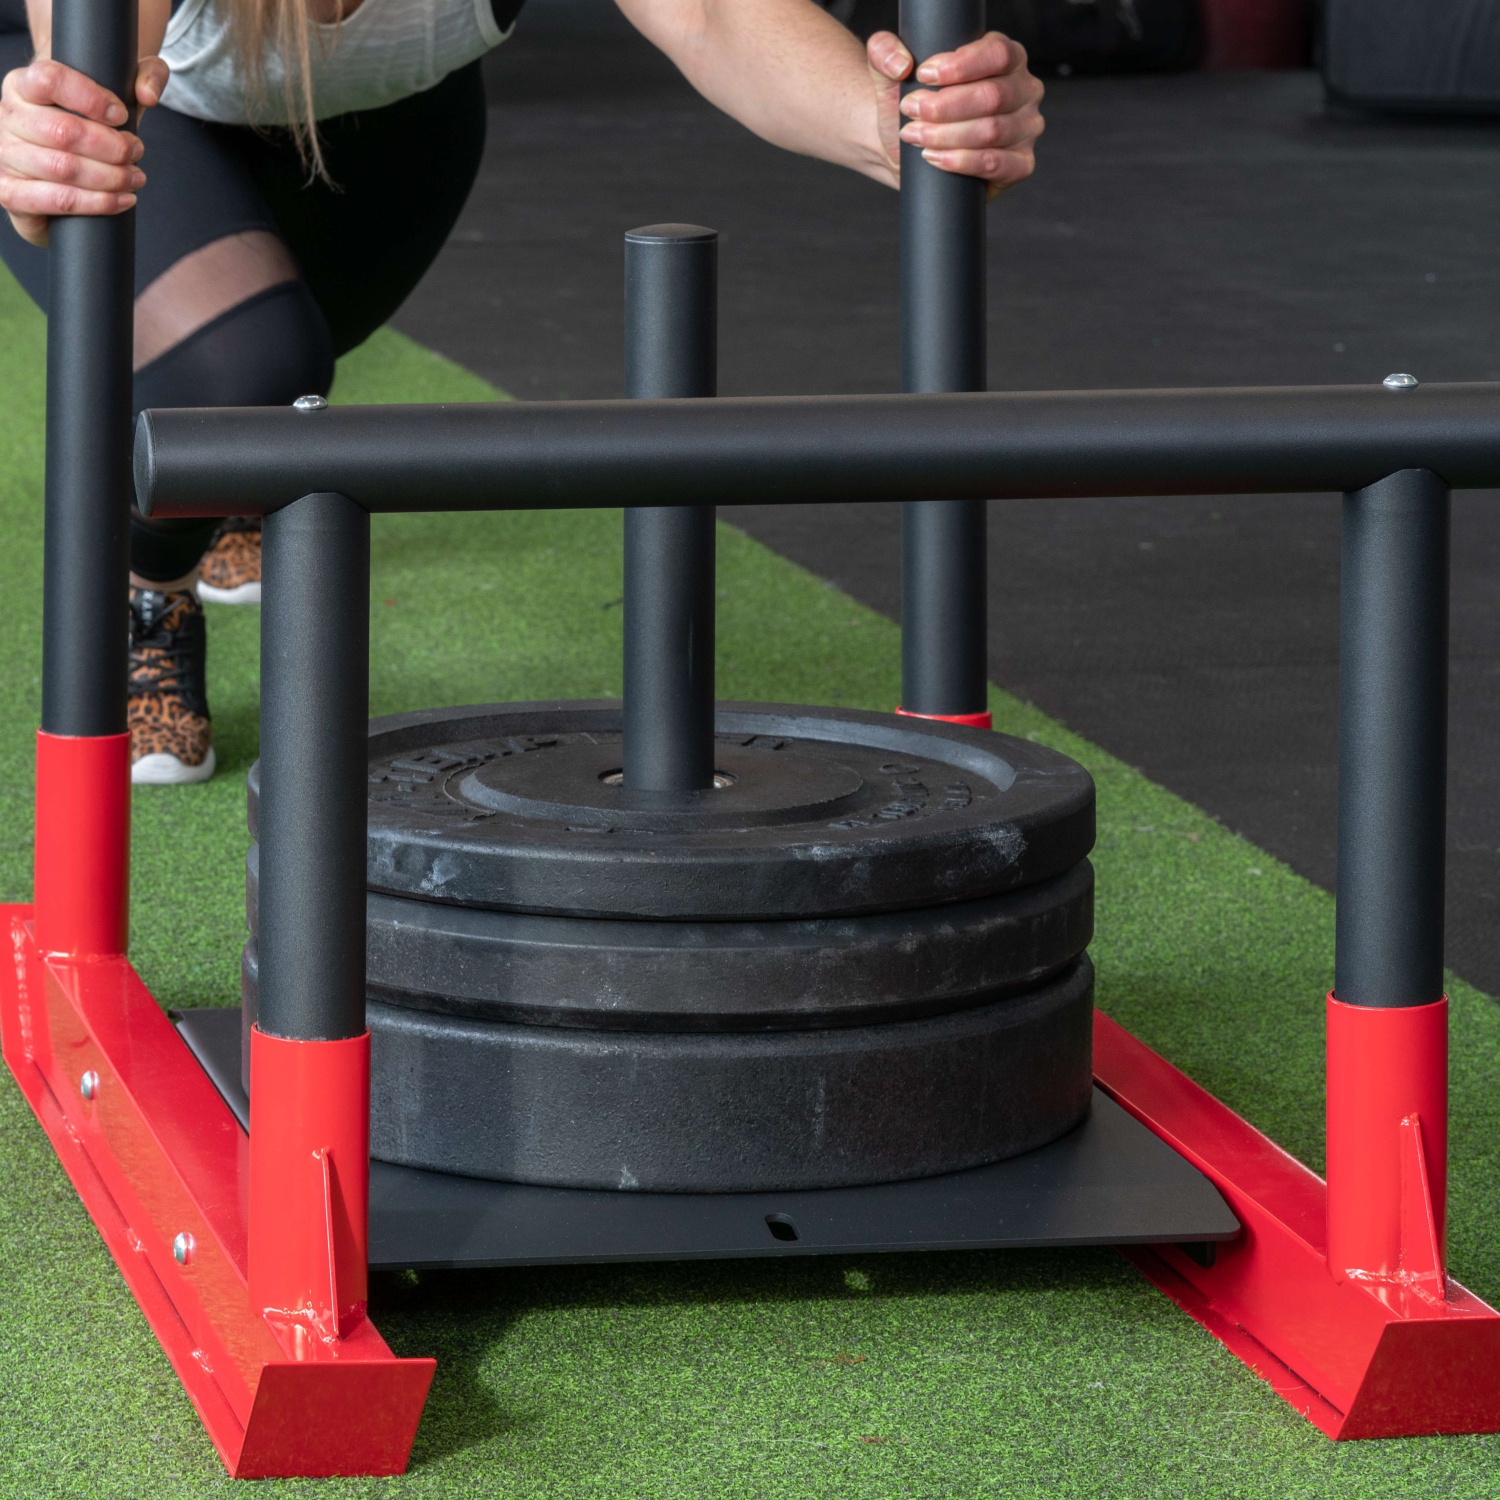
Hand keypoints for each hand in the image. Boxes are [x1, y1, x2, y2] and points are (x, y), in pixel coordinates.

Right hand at [0, 54, 167, 246]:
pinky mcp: (11, 192)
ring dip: (110, 178)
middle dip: (112, 147)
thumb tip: (147, 95)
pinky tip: (121, 200)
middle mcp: (7, 116)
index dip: (92, 99)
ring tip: (135, 177)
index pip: (50, 80)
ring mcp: (5, 155)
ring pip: (63, 169)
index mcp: (22, 84)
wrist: (58, 165)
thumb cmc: (88, 122)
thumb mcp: (117, 90)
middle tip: (136, 152)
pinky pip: (58, 200)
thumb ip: (144, 75)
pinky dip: (97, 203)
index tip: (122, 115)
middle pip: (63, 131)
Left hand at [867, 30, 1043, 199]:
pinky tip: (936, 158)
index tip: (923, 76)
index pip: (996, 54)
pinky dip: (963, 162)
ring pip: (991, 131)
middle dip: (945, 106)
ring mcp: (1026, 128)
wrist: (906, 147)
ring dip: (947, 135)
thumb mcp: (890, 72)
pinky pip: (997, 164)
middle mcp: (1024, 89)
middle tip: (911, 111)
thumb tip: (901, 64)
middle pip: (992, 95)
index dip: (959, 67)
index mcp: (1006, 56)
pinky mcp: (1020, 163)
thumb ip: (884, 51)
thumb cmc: (910, 103)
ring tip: (915, 135)